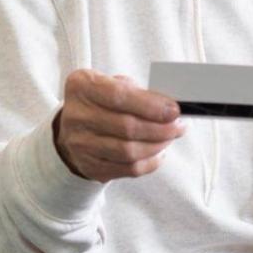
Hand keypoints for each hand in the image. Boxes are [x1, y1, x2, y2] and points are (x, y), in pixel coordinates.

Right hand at [51, 69, 184, 183]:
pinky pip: (128, 169)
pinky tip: (158, 152)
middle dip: (161, 128)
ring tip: (170, 137)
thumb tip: (170, 107)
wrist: (74, 127)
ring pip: (129, 151)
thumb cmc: (101, 101)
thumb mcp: (112, 84)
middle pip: (127, 127)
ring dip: (158, 145)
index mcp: (81, 86)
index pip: (119, 97)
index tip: (174, 110)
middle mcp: (76, 116)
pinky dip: (150, 162)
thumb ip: (139, 92)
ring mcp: (80, 144)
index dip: (151, 105)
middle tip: (179, 126)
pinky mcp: (89, 166)